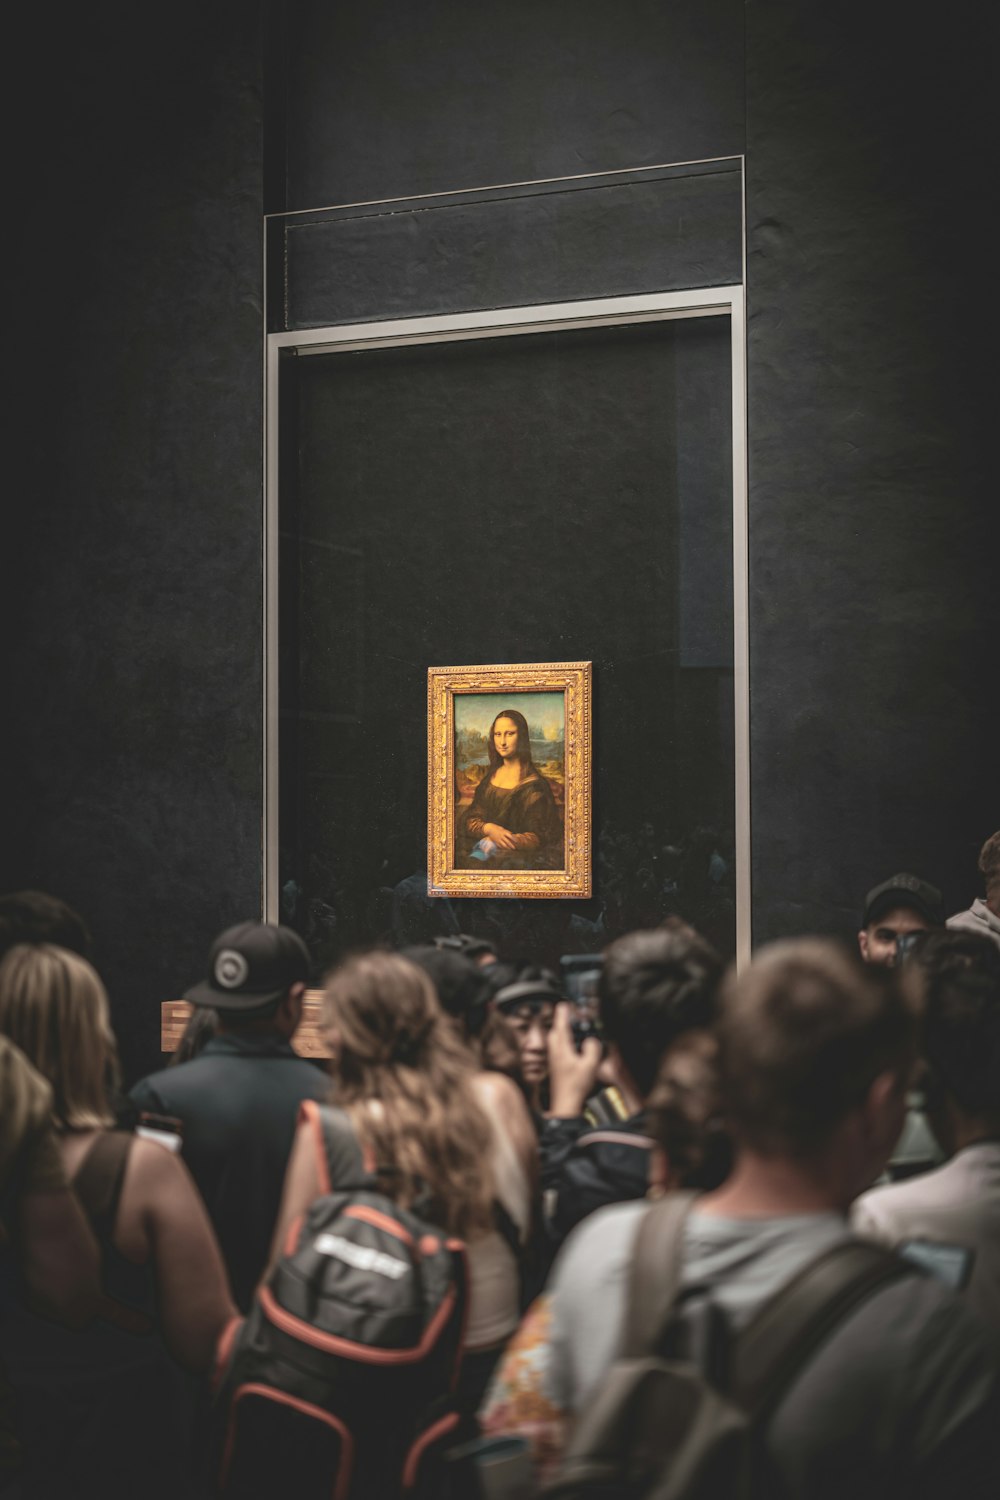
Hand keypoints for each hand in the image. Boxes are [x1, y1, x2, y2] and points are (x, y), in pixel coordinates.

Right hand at [483, 822, 517, 849]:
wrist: (490, 829)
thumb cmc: (497, 828)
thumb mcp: (502, 829)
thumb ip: (507, 832)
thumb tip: (512, 834)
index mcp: (504, 832)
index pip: (510, 836)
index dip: (514, 839)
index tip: (517, 841)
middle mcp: (501, 836)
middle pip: (507, 842)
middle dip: (511, 845)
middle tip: (514, 848)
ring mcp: (498, 839)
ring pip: (504, 845)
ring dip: (507, 847)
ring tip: (510, 849)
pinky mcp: (496, 841)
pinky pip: (500, 846)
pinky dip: (503, 847)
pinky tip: (505, 848)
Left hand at [547, 1002, 602, 1118]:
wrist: (566, 1103)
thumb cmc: (575, 1086)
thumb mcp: (590, 1065)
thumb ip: (592, 1049)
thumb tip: (591, 1040)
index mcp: (562, 1047)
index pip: (561, 1024)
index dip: (564, 1012)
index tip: (566, 1003)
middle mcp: (555, 1051)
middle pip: (556, 1029)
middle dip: (562, 1020)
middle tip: (571, 1013)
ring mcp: (553, 1058)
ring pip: (555, 1038)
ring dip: (563, 1030)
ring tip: (572, 1026)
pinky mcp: (555, 1065)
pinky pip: (558, 1046)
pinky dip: (564, 1040)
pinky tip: (572, 1044)